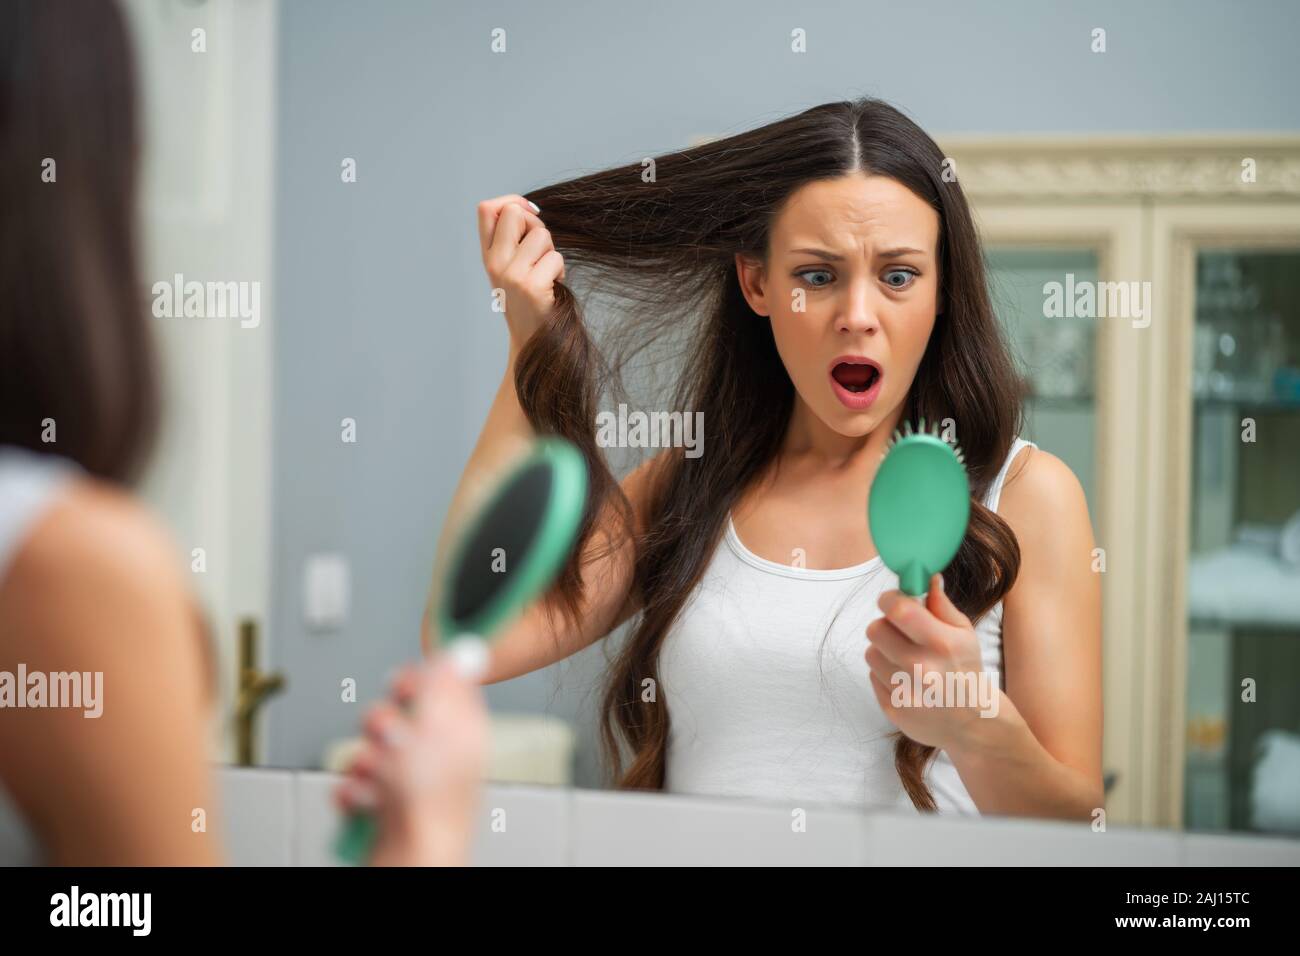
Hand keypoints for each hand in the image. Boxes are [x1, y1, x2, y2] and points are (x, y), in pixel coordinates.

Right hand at [334, 653, 488, 865]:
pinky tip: (366, 798)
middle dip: (381, 722)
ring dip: (365, 760)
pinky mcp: (382, 806)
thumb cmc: (432, 803)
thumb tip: (457, 651)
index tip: (405, 683)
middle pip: (398, 714)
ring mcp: (408, 783)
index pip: (444, 689)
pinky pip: (354, 782)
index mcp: (462, 733)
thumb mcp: (442, 726)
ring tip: (378, 775)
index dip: (421, 680)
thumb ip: (445, 684)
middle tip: (389, 734)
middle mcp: (437, 756)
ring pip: (370, 748)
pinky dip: (353, 790)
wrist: (411, 859)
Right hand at [477, 194, 565, 356]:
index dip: (510, 201)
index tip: (528, 212)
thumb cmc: (529, 300)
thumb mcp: (512, 267)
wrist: (533, 340)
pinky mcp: (531, 286)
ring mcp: (511, 274)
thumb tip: (529, 208)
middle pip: (514, 212)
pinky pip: (555, 258)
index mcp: (488, 255)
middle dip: (535, 224)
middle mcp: (494, 263)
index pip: (486, 208)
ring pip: (541, 234)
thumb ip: (514, 239)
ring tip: (546, 274)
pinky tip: (552, 288)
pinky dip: (560, 271)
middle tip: (540, 251)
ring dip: (551, 252)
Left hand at [864, 573, 1000, 752]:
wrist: (972, 721)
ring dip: (883, 651)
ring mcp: (906, 692)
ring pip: (871, 653)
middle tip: (900, 631)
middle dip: (885, 625)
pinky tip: (905, 679)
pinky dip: (884, 675)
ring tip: (904, 658)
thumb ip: (941, 604)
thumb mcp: (964, 632)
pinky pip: (872, 677)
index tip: (893, 600)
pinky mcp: (893, 709)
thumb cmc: (965, 669)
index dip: (890, 599)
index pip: (898, 610)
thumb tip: (927, 577)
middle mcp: (921, 668)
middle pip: (875, 630)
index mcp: (941, 643)